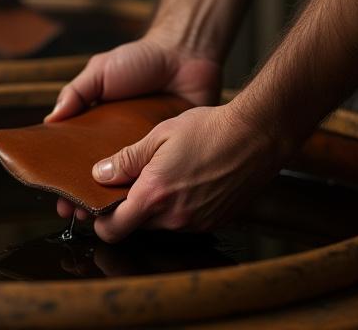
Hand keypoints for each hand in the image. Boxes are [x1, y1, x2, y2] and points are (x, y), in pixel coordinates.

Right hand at [49, 36, 221, 221]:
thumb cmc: (141, 59)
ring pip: (126, 181)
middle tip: (75, 211)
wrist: (184, 54)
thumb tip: (51, 120)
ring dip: (113, 199)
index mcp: (99, 124)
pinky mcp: (169, 152)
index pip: (76, 156)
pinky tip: (135, 203)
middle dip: (84, 195)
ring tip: (100, 215)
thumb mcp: (100, 70)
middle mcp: (119, 141)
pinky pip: (154, 174)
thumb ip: (76, 92)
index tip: (55, 192)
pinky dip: (144, 188)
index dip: (65, 175)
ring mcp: (145, 149)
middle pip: (99, 175)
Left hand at [84, 104, 278, 242]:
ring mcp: (196, 223)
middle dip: (127, 211)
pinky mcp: (215, 222)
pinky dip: (177, 209)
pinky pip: (184, 222)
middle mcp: (174, 217)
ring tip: (162, 177)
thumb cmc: (209, 129)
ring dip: (154, 209)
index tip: (99, 207)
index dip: (101, 221)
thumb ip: (126, 159)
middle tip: (131, 183)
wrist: (258, 135)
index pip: (113, 229)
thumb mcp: (159, 135)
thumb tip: (100, 174)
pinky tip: (185, 182)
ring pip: (160, 226)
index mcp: (154, 194)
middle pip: (135, 228)